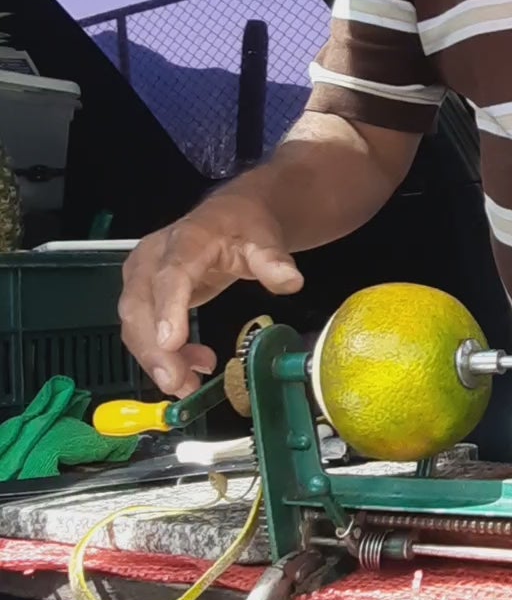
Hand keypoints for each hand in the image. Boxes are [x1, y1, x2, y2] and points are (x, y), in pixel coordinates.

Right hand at [120, 200, 304, 397]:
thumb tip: (290, 280)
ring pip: (134, 323)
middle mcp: (153, 256)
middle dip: (154, 350)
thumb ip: (273, 260)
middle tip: (178, 384)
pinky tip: (189, 367)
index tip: (170, 341)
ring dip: (156, 359)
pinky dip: (160, 355)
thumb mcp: (264, 238)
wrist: (229, 215)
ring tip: (188, 383)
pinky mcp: (141, 293)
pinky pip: (140, 329)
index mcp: (186, 239)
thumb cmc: (242, 227)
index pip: (171, 275)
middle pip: (140, 305)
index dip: (167, 309)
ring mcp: (141, 275)